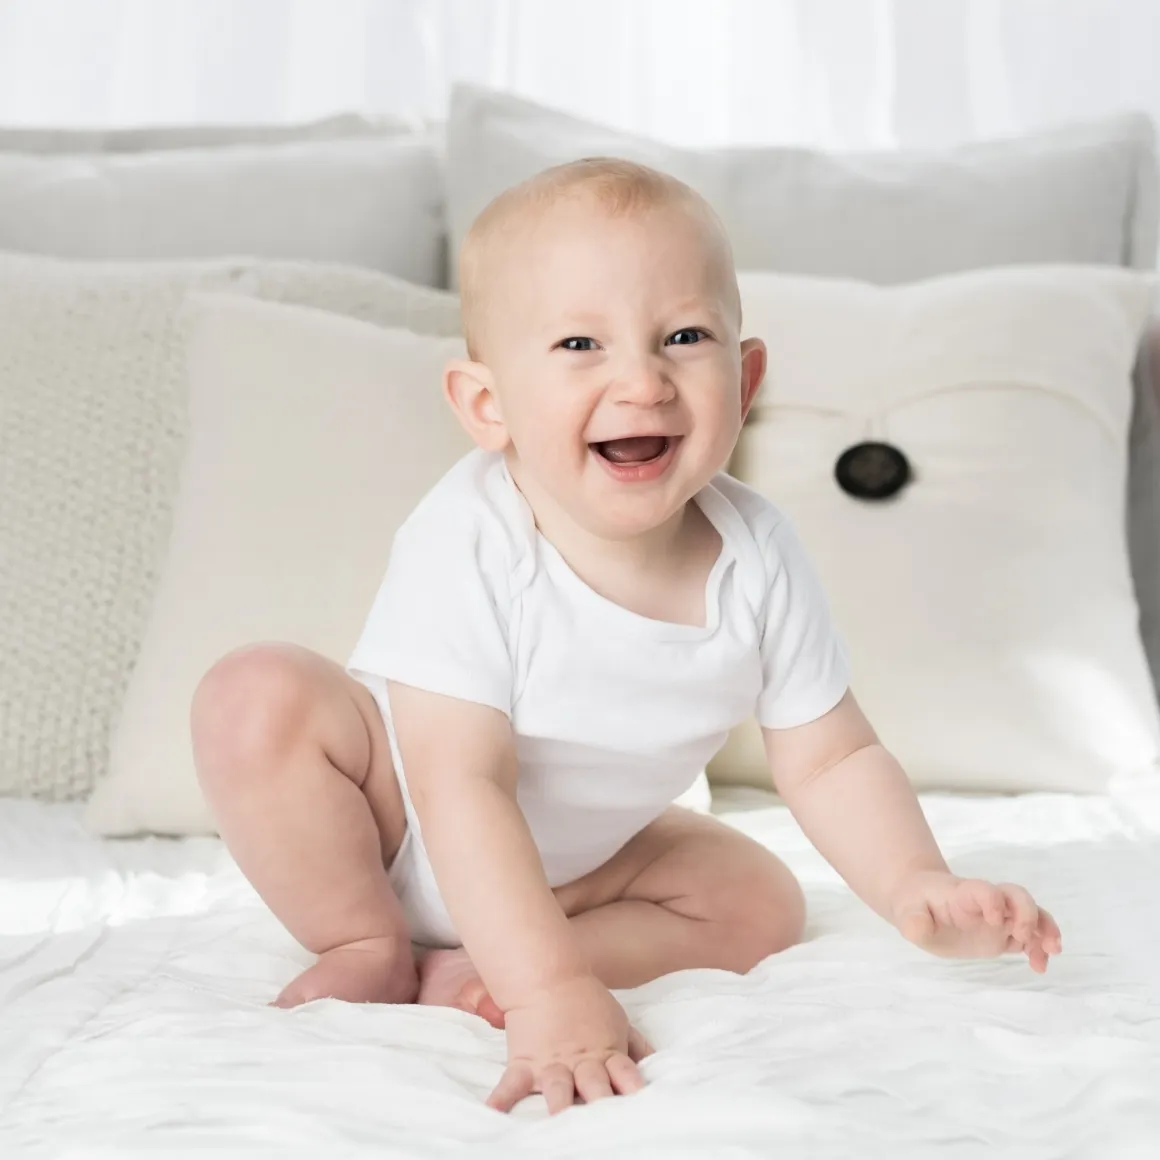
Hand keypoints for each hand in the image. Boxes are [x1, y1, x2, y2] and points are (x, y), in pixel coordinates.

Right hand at [487, 975, 652, 1114]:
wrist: (547, 977)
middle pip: (595, 1087)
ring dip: (560, 1106)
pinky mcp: (525, 1064)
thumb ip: (637, 1047)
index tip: (641, 1106)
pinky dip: (501, 1098)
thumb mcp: (619, 1021)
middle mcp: (581, 1064)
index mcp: (607, 1054)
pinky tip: (494, 1112)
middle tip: (606, 1122)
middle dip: (601, 1104)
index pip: (626, 1074)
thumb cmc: (587, 1002)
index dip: (633, 1089)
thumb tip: (656, 1065)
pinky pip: (512, 1084)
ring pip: (558, 1090)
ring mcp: (552, 1065)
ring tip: (560, 1123)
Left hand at [892, 870, 1062, 971]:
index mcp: (963, 894)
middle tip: (1024, 936)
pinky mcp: (1004, 934)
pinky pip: (1030, 938)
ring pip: (1032, 914)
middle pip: (1016, 895)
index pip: (983, 890)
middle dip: (1027, 913)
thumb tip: (919, 928)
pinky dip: (1040, 949)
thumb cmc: (915, 905)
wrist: (922, 903)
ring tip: (1052, 951)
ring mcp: (999, 918)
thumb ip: (912, 922)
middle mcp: (987, 903)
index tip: (994, 920)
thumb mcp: (906, 912)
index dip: (993, 900)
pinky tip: (1039, 966)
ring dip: (1045, 929)